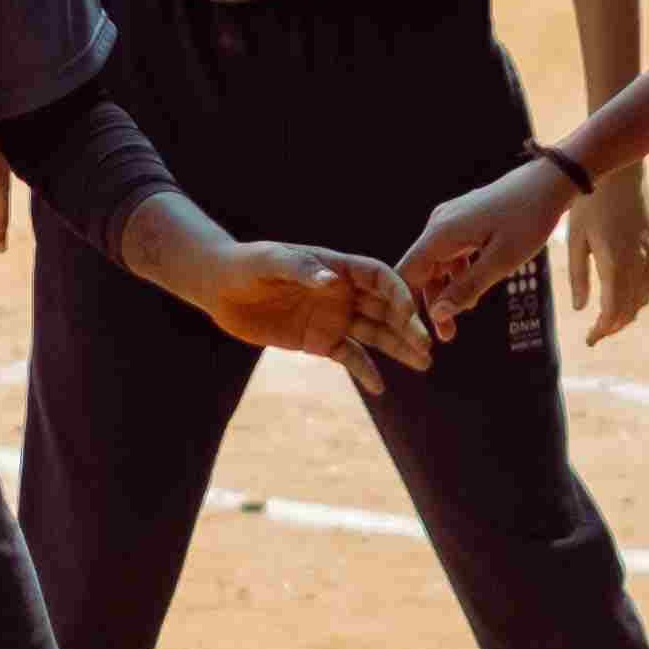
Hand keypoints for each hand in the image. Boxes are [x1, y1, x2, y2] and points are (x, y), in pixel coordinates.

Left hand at [188, 240, 437, 390]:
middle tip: (427, 346)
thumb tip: (329, 282)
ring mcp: (334, 317)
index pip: (379, 278)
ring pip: (375, 334)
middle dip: (407, 326)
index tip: (412, 313)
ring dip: (398, 348)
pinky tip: (380, 388)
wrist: (221, 287)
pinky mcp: (319, 341)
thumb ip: (301, 270)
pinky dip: (364, 372)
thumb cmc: (248, 264)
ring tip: (423, 363)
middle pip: (384, 309)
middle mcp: (343, 292)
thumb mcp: (272, 261)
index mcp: (338, 267)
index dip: (398, 294)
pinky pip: (349, 357)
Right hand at [398, 150, 581, 330]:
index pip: (407, 274)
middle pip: (421, 271)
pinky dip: (458, 274)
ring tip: (463, 316)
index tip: (421, 332)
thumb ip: (467, 288)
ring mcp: (451, 220)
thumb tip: (438, 314)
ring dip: (447, 290)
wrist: (550, 182)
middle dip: (432, 303)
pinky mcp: (464, 220)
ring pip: (437, 264)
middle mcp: (439, 224)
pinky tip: (474, 290)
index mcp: (441, 233)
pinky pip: (451, 253)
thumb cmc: (529, 218)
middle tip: (448, 335)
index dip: (408, 305)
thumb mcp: (501, 262)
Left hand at [558, 164, 648, 347]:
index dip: (603, 329)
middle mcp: (637, 260)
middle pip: (631, 307)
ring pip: (646, 295)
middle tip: (598, 334)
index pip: (613, 309)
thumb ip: (578, 276)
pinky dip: (645, 292)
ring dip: (630, 311)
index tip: (590, 339)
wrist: (617, 171)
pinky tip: (633, 295)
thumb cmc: (588, 203)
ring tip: (613, 318)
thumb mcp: (576, 239)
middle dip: (614, 325)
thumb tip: (580, 309)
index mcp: (615, 262)